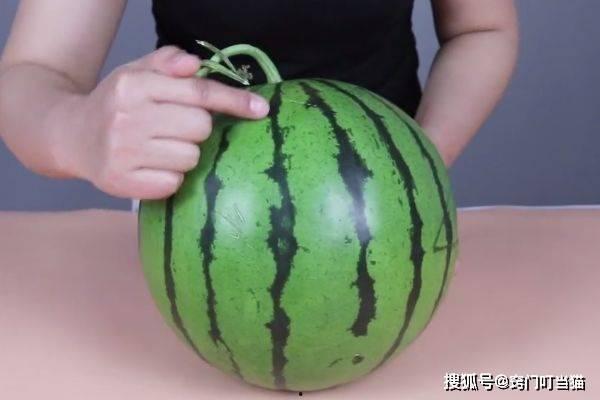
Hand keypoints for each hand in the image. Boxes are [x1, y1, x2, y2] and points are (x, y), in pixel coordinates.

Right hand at [55, 46, 269, 198]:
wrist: (71, 136)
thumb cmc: (116, 104)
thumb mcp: (136, 72)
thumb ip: (167, 62)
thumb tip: (195, 65)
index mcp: (134, 85)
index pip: (197, 92)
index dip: (233, 101)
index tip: (260, 109)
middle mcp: (127, 118)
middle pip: (200, 127)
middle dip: (197, 128)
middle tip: (176, 127)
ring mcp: (123, 153)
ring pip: (190, 157)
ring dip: (184, 154)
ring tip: (160, 148)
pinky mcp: (122, 183)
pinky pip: (174, 183)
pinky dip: (171, 177)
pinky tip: (152, 167)